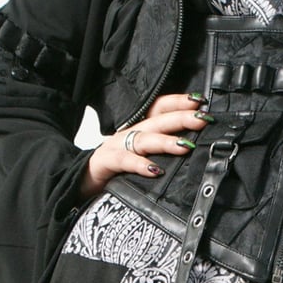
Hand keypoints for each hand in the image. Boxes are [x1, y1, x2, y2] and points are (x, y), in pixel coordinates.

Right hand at [77, 92, 212, 200]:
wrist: (81, 181)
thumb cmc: (117, 170)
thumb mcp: (143, 157)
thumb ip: (164, 153)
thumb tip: (195, 149)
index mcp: (141, 129)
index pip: (160, 108)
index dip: (179, 103)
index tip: (200, 102)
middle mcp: (130, 133)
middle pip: (158, 120)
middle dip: (181, 117)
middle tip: (202, 119)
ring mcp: (117, 146)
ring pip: (144, 139)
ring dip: (166, 141)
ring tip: (185, 146)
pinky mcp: (105, 162)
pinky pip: (124, 161)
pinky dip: (139, 164)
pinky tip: (154, 170)